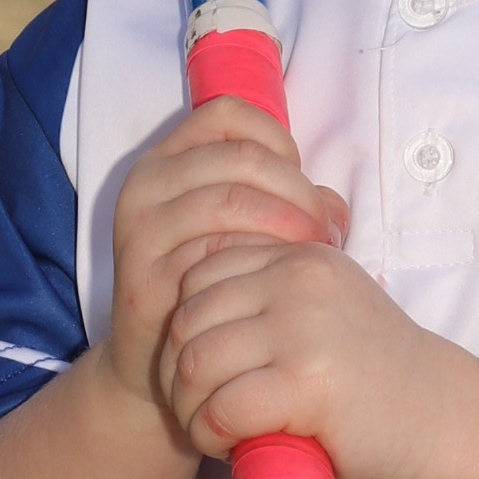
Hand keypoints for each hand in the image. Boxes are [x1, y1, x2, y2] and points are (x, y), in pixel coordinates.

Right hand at [104, 99, 347, 428]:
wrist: (156, 363)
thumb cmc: (214, 285)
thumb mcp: (242, 229)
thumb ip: (287, 202)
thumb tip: (336, 206)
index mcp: (168, 161)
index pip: (229, 115)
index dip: (277, 140)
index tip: (301, 184)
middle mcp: (145, 187)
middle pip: (240, 158)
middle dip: (298, 192)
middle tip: (326, 231)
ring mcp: (142, 233)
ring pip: (229, 201)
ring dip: (286, 225)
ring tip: (312, 255)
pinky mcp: (145, 279)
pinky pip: (214, 256)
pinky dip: (259, 263)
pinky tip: (279, 282)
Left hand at [161, 226, 468, 478]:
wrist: (447, 422)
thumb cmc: (377, 380)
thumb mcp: (325, 312)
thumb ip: (268, 299)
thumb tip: (182, 323)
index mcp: (298, 258)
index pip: (197, 277)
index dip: (186, 331)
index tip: (211, 372)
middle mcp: (298, 281)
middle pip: (185, 320)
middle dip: (179, 375)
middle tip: (205, 410)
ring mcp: (304, 330)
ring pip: (194, 364)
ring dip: (191, 409)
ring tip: (217, 430)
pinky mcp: (309, 385)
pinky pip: (221, 408)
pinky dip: (212, 436)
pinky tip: (233, 446)